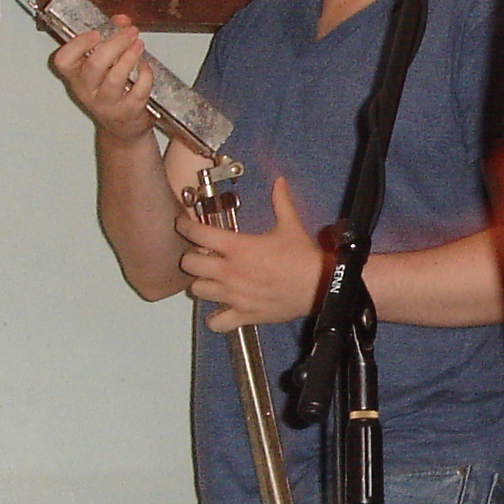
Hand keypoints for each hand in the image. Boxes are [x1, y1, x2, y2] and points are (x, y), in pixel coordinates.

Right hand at [50, 18, 158, 142]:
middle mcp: (87, 91)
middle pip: (95, 65)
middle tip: (130, 32)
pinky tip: (145, 66)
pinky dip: (144, 75)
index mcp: (76, 76)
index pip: (64, 61)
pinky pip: (138, 91)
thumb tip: (122, 21)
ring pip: (115, 78)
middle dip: (115, 44)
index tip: (96, 33)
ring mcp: (107, 104)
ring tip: (139, 44)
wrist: (121, 128)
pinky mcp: (127, 112)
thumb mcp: (104, 64)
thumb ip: (111, 37)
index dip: (78, 45)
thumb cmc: (111, 90)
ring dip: (130, 57)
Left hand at [178, 171, 327, 331]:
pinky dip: (215, 318)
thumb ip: (280, 202)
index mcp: (237, 247)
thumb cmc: (303, 257)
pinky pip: (217, 322)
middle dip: (192, 257)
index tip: (183, 224)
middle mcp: (229, 271)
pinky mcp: (243, 314)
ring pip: (198, 291)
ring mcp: (234, 295)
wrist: (319, 286)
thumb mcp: (290, 225)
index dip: (185, 226)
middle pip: (189, 264)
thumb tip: (280, 181)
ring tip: (211, 280)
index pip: (197, 233)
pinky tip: (221, 309)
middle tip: (201, 254)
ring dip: (202, 284)